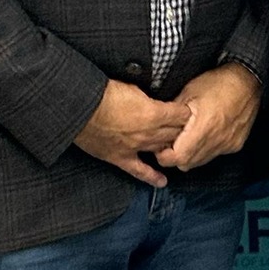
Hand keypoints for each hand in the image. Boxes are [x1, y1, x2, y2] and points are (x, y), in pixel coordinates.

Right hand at [75, 79, 190, 187]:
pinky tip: (162, 182)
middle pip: (175, 134)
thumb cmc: (103, 93)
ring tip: (178, 148)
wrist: (79, 108)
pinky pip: (139, 171)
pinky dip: (152, 178)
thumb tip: (152, 100)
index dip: (187, 113)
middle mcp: (149, 133)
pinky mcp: (120, 158)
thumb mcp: (131, 87)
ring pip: (162, 151)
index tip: (189, 112)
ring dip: (171, 148)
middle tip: (187, 129)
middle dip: (183, 131)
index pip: (181, 116)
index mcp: (153, 113)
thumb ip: (146, 98)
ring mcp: (136, 147)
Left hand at [155, 64, 263, 172]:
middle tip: (170, 143)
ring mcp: (227, 144)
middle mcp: (217, 140)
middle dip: (175, 156)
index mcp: (203, 126)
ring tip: (186, 139)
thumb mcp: (188, 92)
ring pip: (200, 162)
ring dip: (190, 155)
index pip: (178, 157)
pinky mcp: (235, 145)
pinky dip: (204, 150)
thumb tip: (159, 127)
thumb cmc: (218, 83)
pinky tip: (203, 136)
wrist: (247, 81)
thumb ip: (172, 114)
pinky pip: (214, 155)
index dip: (165, 156)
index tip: (160, 148)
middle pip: (188, 164)